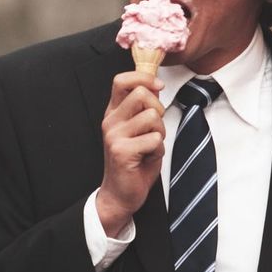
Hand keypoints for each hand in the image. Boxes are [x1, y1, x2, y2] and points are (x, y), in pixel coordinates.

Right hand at [96, 70, 165, 233]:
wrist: (120, 195)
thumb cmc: (134, 163)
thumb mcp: (139, 130)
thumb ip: (144, 109)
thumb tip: (155, 85)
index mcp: (113, 113)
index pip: (122, 80)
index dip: (144, 77)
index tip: (159, 86)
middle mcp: (111, 121)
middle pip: (141, 94)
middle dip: (158, 109)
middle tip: (155, 129)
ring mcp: (114, 136)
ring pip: (152, 117)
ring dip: (160, 133)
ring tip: (150, 147)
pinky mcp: (122, 151)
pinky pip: (154, 139)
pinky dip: (158, 150)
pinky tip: (147, 159)